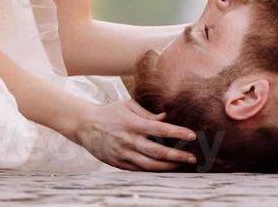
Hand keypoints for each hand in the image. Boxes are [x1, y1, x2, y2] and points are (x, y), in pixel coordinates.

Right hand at [74, 99, 199, 170]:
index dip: (177, 133)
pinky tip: (164, 169)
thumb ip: (147, 113)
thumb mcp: (128, 105)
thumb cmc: (110, 112)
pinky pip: (139, 170)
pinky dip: (153, 171)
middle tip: (192, 158)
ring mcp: (124, 154)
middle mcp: (130, 140)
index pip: (160, 129)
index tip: (192, 135)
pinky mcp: (119, 163)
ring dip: (168, 167)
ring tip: (181, 166)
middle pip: (158, 152)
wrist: (85, 126)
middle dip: (178, 156)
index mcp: (134, 124)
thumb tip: (165, 117)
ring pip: (150, 165)